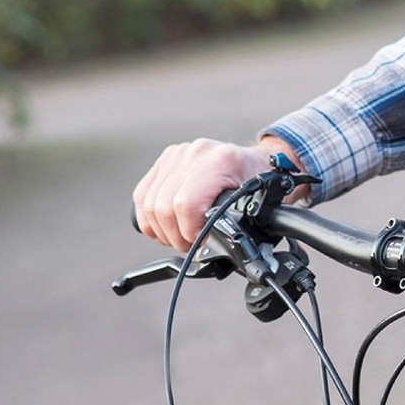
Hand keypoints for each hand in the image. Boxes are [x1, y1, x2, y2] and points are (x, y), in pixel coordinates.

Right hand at [132, 136, 300, 251]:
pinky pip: (142, 194)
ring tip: (180, 237)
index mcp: (221, 161)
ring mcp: (178, 154)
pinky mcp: (166, 159)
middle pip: (163, 206)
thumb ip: (235, 225)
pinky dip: (149, 217)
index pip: (186, 204)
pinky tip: (165, 226)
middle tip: (190, 245)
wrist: (259, 161)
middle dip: (175, 236)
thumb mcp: (257, 203)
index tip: (200, 244)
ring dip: (161, 229)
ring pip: (149, 203)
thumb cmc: (261, 182)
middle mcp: (196, 153)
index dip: (189, 232)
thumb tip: (209, 251)